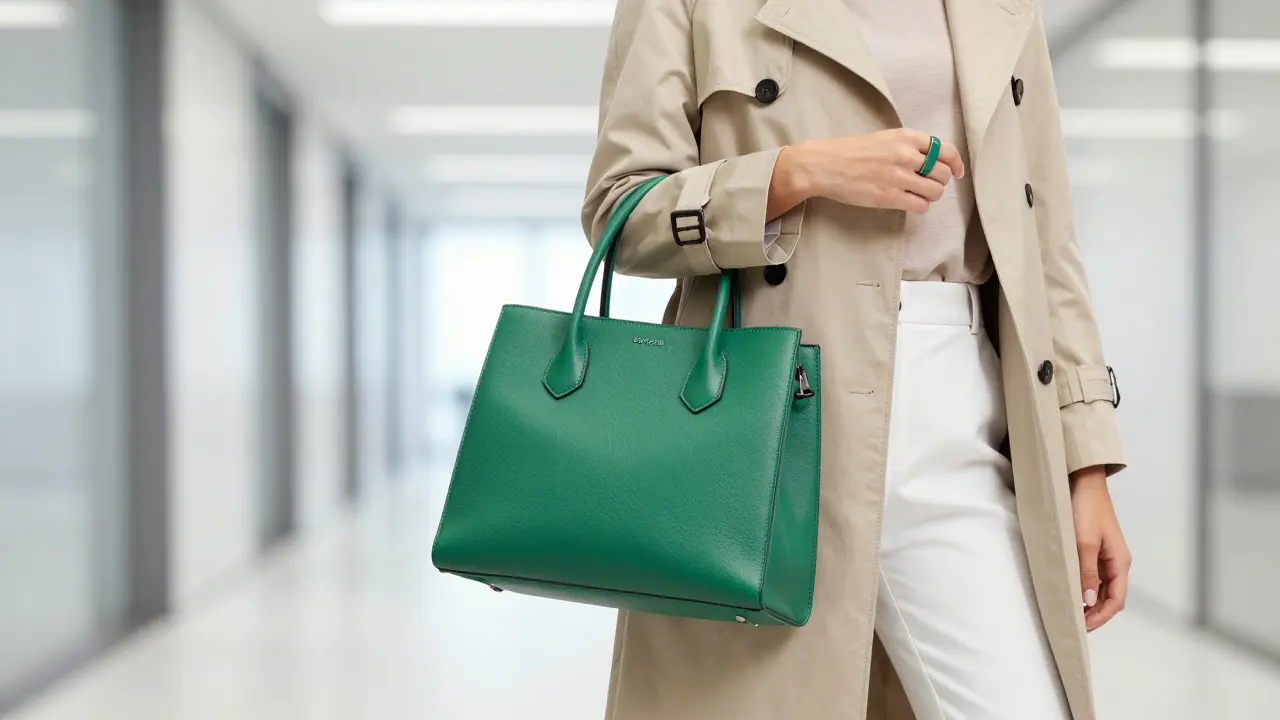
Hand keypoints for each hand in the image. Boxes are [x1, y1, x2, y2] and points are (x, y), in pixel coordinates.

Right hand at [769, 129, 964, 217]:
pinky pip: (920, 206)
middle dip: (939, 182)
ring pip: (935, 191)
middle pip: (943, 173)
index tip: (957, 173)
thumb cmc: (851, 152)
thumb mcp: (884, 138)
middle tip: (927, 185)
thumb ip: (909, 146)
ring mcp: (898, 176)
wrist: (824, 165)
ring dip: (929, 196)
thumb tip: (933, 160)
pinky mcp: (889, 196)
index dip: (956, 164)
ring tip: (916, 194)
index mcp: (906, 137)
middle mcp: (906, 155)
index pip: (946, 150)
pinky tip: (908, 203)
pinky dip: (919, 206)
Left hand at [1070, 467, 1130, 631]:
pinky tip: (1070, 592)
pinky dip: (1083, 587)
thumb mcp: (1084, 543)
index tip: (1082, 627)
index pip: (1115, 600)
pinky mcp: (1094, 549)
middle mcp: (1116, 562)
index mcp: (1120, 562)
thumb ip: (1086, 572)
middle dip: (1094, 614)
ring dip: (1088, 602)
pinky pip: (1092, 576)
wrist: (1082, 482)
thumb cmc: (1085, 509)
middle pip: (1110, 597)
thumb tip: (1088, 601)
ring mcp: (1105, 556)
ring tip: (1070, 612)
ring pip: (1100, 588)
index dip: (1100, 617)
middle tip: (1073, 624)